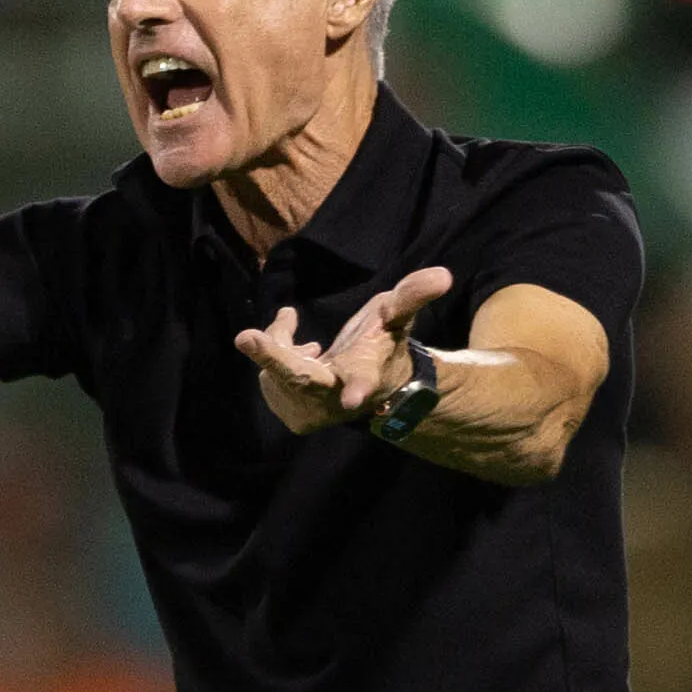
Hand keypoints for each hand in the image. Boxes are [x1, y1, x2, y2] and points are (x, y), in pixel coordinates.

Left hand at [234, 266, 451, 434]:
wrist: (370, 388)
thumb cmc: (381, 346)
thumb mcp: (396, 318)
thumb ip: (413, 296)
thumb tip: (443, 275)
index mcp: (366, 375)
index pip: (363, 382)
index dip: (358, 391)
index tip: (353, 401)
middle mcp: (337, 400)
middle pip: (299, 377)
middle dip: (275, 359)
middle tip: (247, 338)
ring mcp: (310, 412)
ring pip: (276, 365)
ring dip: (281, 343)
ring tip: (309, 342)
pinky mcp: (289, 415)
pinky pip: (267, 374)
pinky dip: (275, 354)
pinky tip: (300, 354)